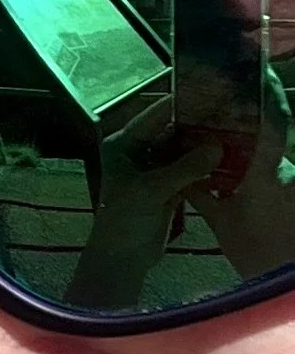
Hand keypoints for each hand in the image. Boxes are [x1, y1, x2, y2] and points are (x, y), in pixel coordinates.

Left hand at [64, 95, 223, 312]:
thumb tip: (217, 147)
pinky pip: (188, 170)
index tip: (208, 97)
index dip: (179, 105)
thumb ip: (185, 167)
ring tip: (231, 137)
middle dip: (196, 127)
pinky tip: (225, 162)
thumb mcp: (153, 189)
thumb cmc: (125, 218)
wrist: (122, 257)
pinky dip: (203, 167)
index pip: (154, 116)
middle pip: (171, 132)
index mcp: (123, 144)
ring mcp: (153, 170)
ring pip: (182, 151)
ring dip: (202, 148)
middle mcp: (137, 152)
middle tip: (227, 118)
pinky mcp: (167, 187)